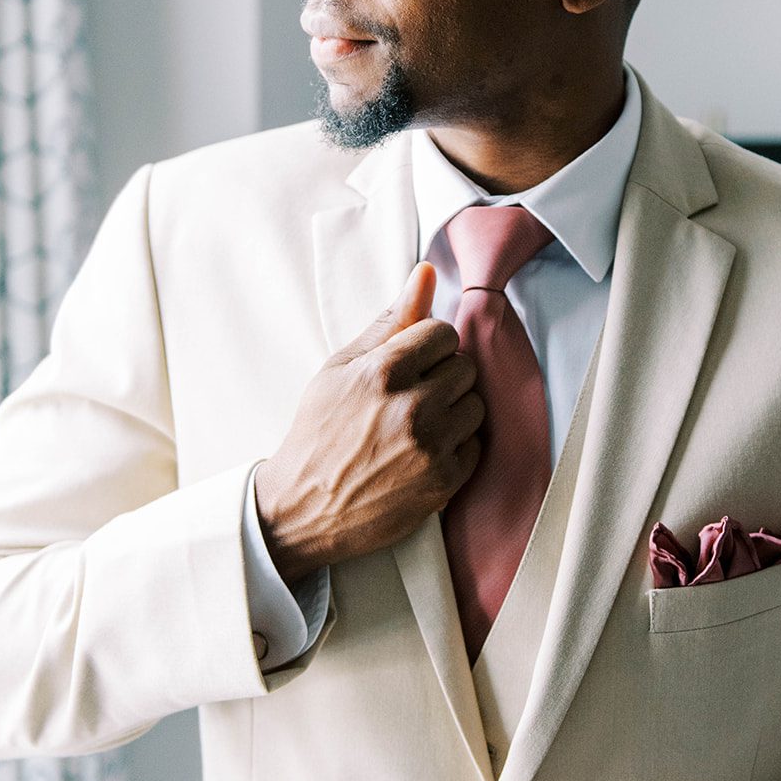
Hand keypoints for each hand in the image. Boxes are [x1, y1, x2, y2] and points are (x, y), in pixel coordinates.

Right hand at [254, 264, 483, 585]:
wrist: (304, 508)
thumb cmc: (319, 430)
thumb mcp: (341, 368)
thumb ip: (389, 320)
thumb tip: (426, 272)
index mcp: (384, 371)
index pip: (443, 332)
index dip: (428, 346)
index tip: (411, 363)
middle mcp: (412, 406)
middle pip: (464, 367)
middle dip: (443, 376)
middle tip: (412, 395)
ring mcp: (431, 446)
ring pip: (476, 405)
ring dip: (454, 410)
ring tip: (419, 423)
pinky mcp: (444, 481)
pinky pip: (476, 445)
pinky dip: (456, 446)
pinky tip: (424, 452)